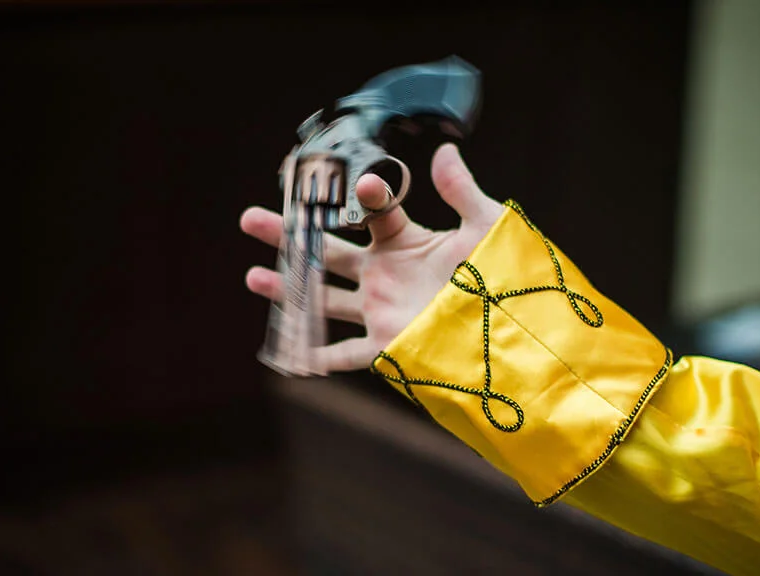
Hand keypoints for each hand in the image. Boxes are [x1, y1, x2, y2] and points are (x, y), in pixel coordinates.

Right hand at [240, 143, 503, 372]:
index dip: (365, 198)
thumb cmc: (500, 278)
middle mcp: (384, 274)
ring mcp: (379, 310)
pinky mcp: (384, 345)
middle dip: (289, 236)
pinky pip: (344, 354)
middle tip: (251, 218)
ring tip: (253, 277)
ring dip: (288, 290)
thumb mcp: (484, 229)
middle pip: (328, 252)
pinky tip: (288, 356)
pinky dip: (316, 356)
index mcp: (405, 243)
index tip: (365, 185)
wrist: (508, 332)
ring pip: (323, 299)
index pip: (372, 214)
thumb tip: (445, 150)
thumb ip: (462, 191)